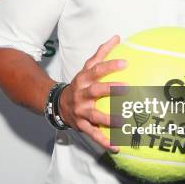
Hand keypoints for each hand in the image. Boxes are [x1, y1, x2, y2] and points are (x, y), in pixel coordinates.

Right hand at [59, 35, 126, 151]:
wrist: (57, 104)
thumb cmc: (80, 84)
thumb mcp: (86, 68)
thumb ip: (101, 53)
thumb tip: (117, 37)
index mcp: (84, 79)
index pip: (97, 70)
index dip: (110, 66)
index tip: (125, 62)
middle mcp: (82, 95)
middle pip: (95, 91)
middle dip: (110, 89)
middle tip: (127, 88)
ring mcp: (81, 111)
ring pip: (94, 116)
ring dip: (108, 120)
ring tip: (123, 122)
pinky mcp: (82, 126)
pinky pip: (93, 135)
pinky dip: (104, 142)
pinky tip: (117, 146)